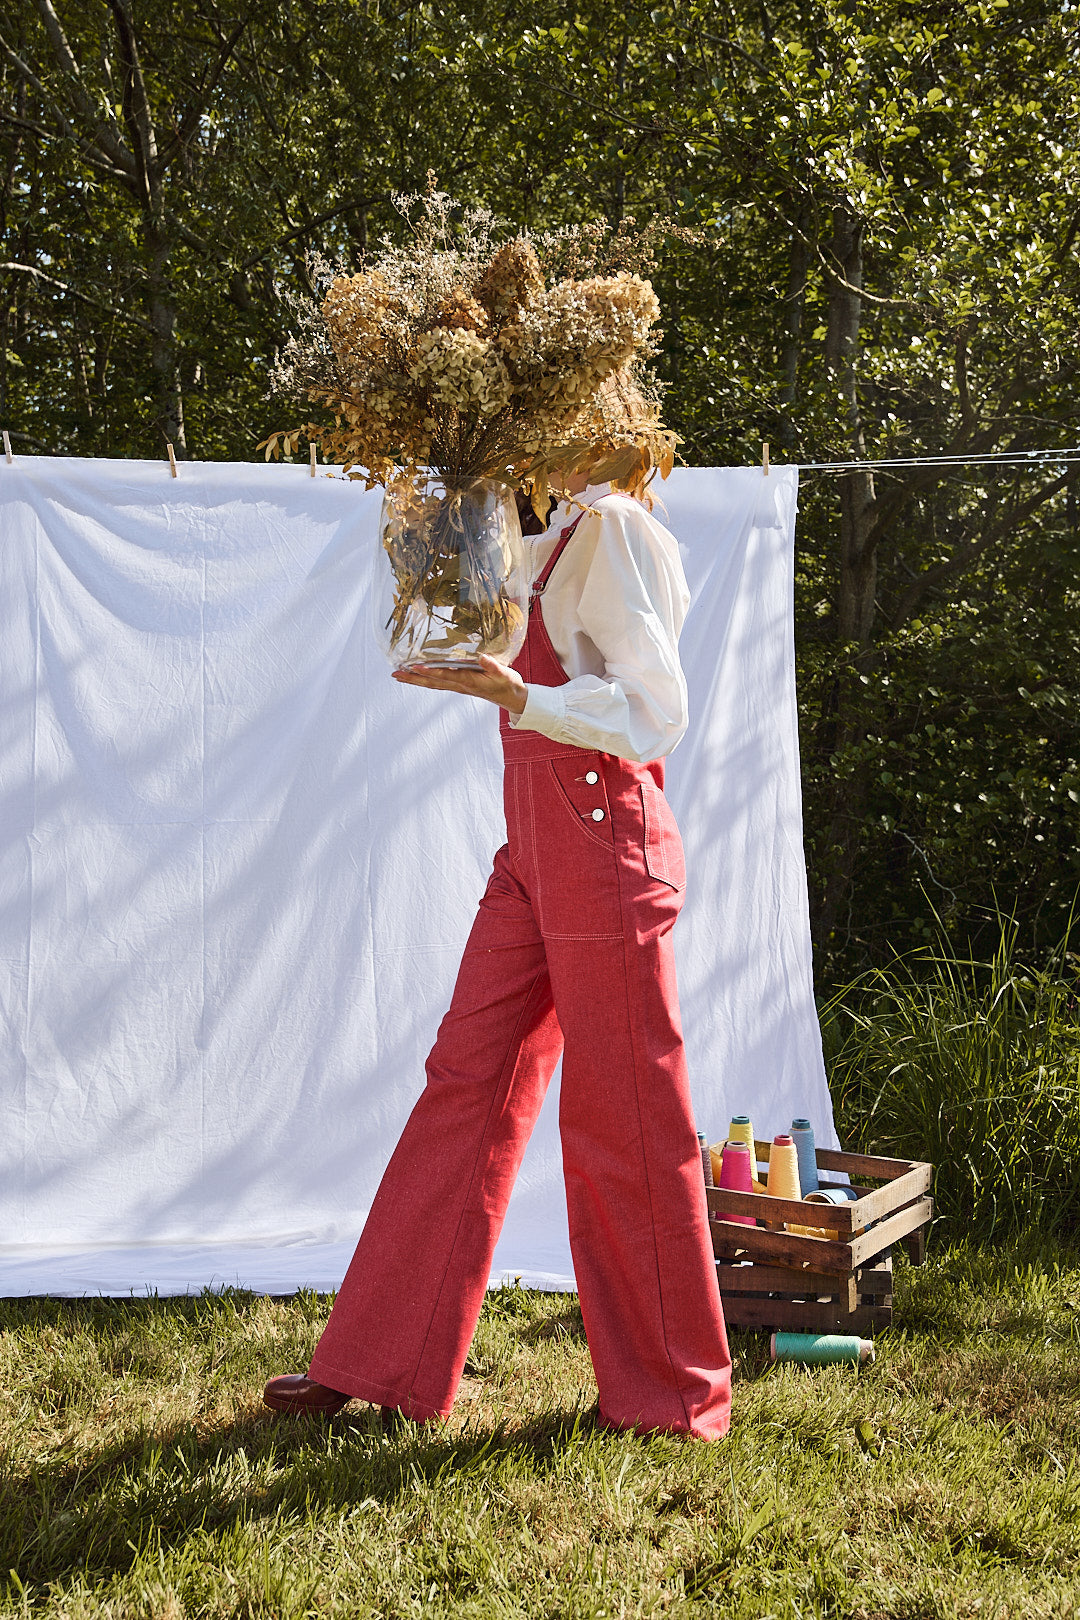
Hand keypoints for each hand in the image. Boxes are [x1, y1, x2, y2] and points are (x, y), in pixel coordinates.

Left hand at [392, 653, 527, 715]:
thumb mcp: (504, 674)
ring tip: (398, 675)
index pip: (446, 675)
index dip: (430, 671)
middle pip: (432, 682)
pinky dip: (425, 680)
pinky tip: (417, 677)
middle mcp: (460, 685)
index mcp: (469, 681)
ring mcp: (459, 687)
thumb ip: (493, 665)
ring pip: (433, 684)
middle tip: (395, 674)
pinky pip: (439, 684)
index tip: (415, 667)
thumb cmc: (508, 684)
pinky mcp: (460, 686)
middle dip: (413, 678)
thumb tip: (481, 657)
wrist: (513, 698)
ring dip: (415, 680)